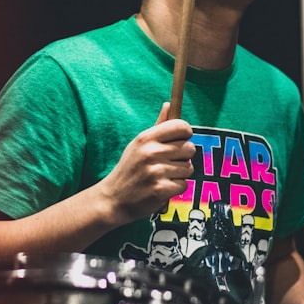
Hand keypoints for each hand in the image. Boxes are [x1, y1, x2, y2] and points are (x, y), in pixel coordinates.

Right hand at [96, 102, 194, 224]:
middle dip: (183, 157)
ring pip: (188, 168)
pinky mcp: (160, 189)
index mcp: (146, 138)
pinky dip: (175, 189)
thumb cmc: (129, 169)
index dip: (185, 133)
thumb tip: (169, 104)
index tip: (181, 140)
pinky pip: (183, 185)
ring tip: (163, 176)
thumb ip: (157, 126)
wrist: (113, 199)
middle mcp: (151, 152)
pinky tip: (162, 188)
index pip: (181, 126)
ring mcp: (156, 171)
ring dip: (179, 174)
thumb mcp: (138, 145)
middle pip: (189, 148)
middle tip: (169, 163)